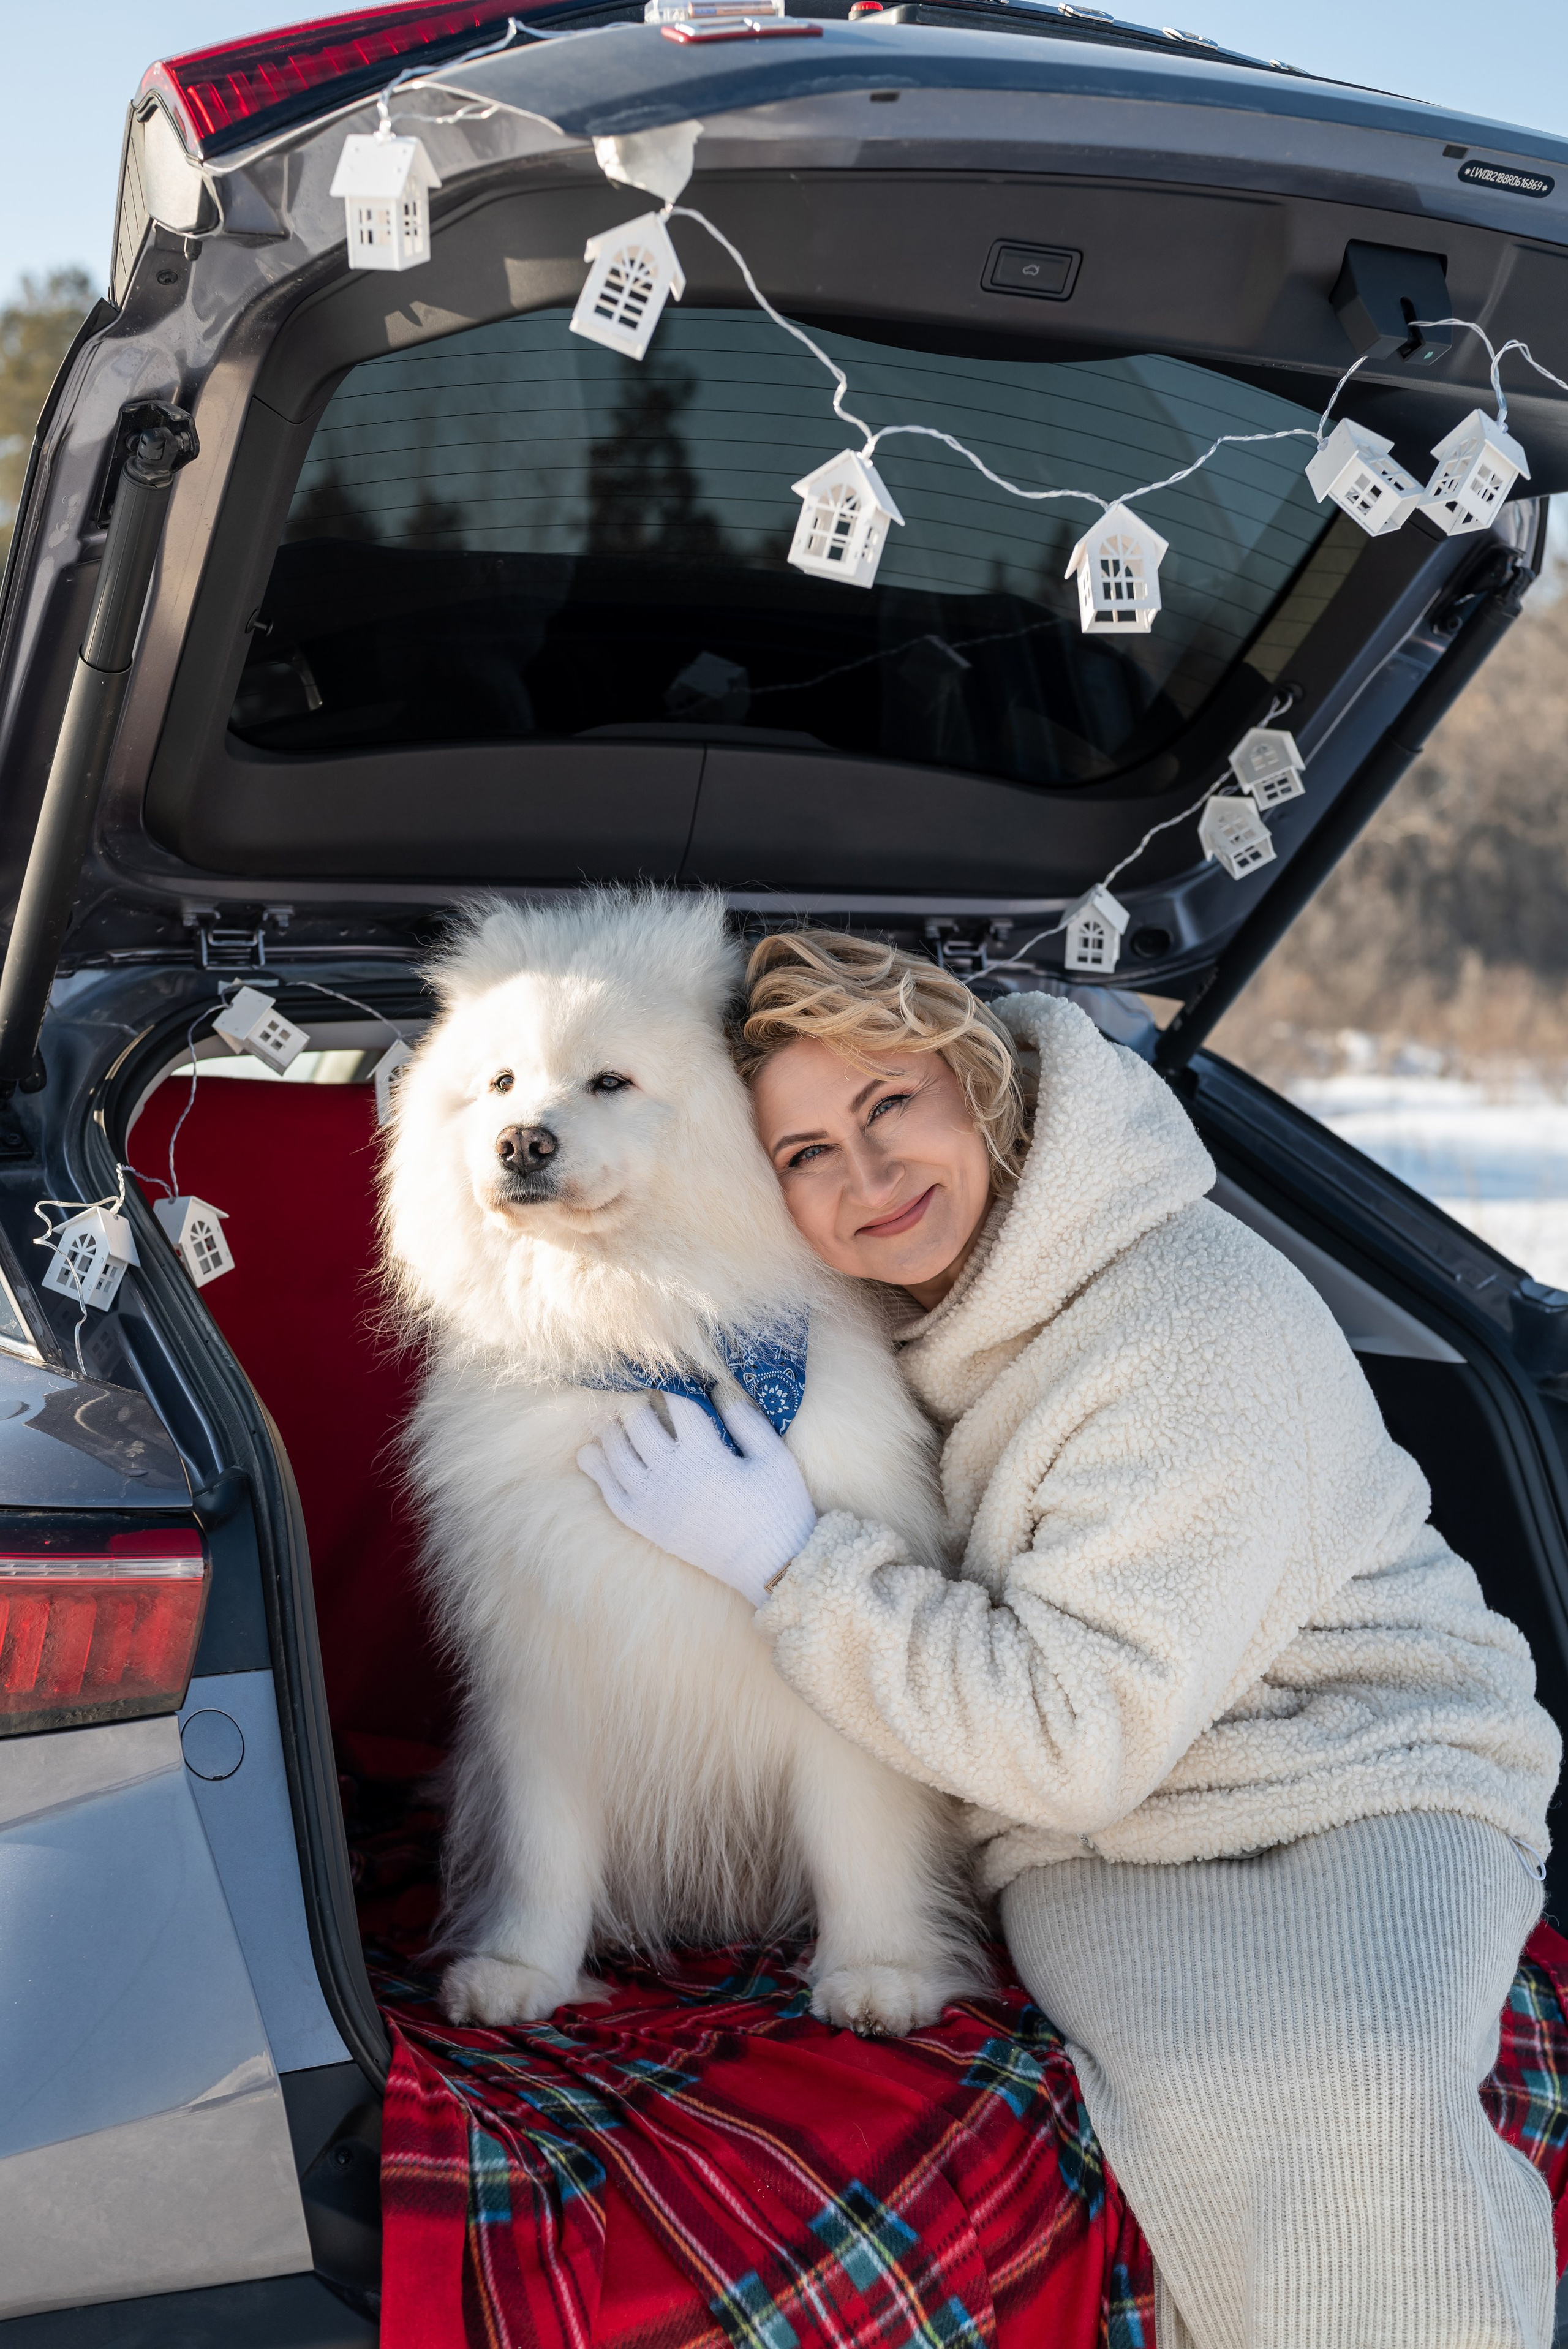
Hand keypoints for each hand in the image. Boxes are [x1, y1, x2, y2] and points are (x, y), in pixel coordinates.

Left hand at [577, 1391, 817, 1605]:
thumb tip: (722, 1390)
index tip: (668, 1370)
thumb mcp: (774, 1458)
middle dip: (634, 1400)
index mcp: (704, 1454)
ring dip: (610, 1429)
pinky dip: (598, 1470)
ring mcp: (654, 1502)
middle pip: (638, 1424)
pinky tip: (592, 1454)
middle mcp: (671, 1474)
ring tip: (609, 1413)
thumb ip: (748, 1421)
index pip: (678, 1404)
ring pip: (616, 1455)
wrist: (768, 1567)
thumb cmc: (778, 1509)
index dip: (673, 1382)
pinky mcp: (647, 1525)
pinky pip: (610, 1494)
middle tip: (634, 1388)